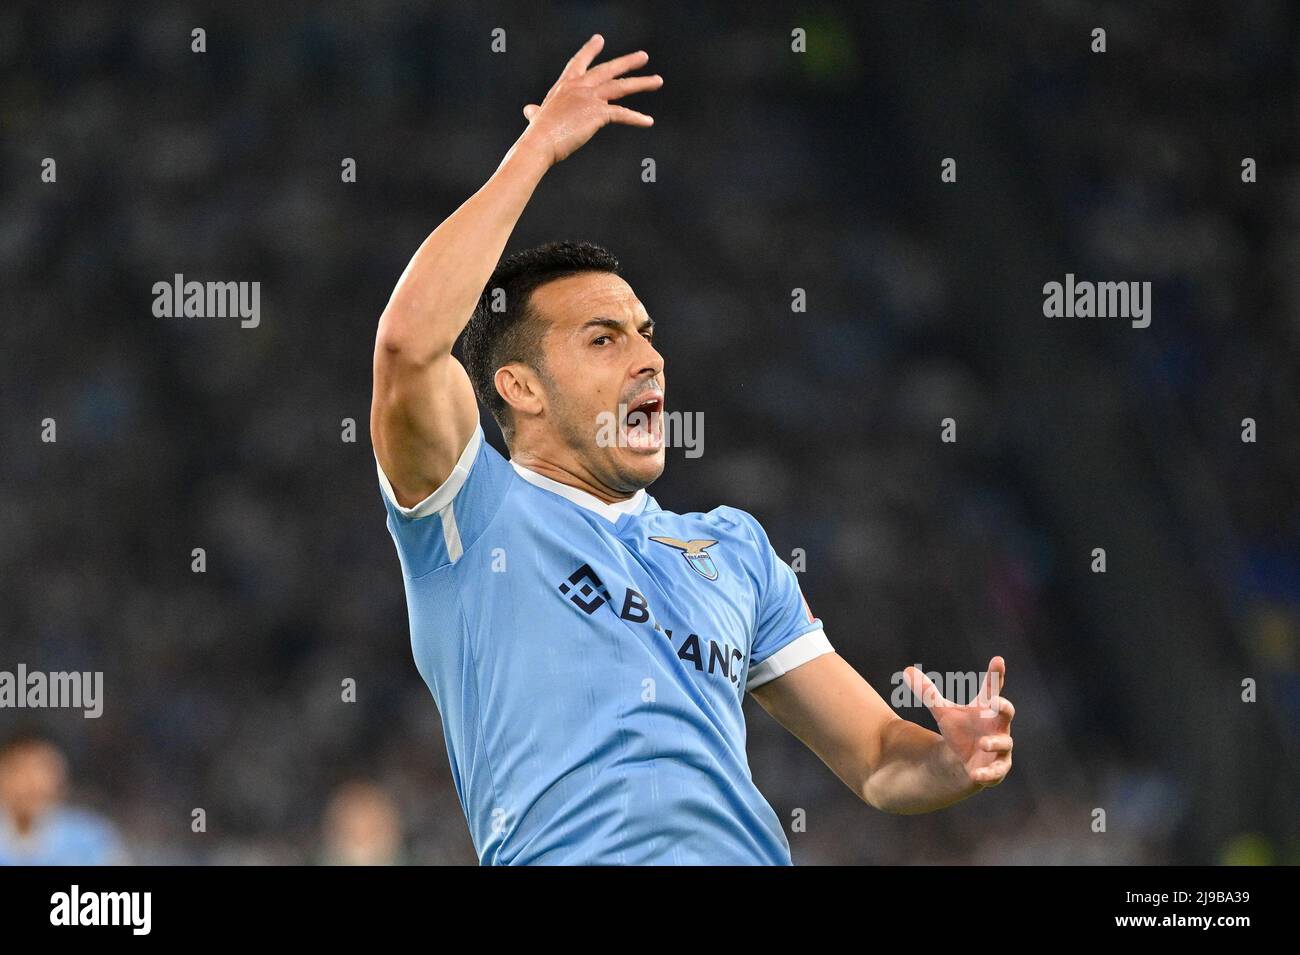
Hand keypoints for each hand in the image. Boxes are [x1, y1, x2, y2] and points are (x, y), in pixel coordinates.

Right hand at [519, 34, 662, 166]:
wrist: (540, 142)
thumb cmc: (538, 133)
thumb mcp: (537, 117)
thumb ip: (536, 112)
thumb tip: (529, 111)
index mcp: (565, 85)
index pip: (579, 63)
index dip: (590, 50)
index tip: (600, 39)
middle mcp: (579, 86)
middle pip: (608, 70)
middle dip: (627, 62)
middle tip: (643, 56)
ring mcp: (590, 97)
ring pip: (621, 87)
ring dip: (641, 83)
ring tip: (658, 81)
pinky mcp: (598, 112)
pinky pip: (622, 114)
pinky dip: (636, 118)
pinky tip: (648, 121)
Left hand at [904, 656, 1014, 788]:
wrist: (963, 760)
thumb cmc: (960, 730)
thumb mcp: (943, 711)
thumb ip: (928, 692)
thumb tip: (906, 670)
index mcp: (986, 708)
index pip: (993, 688)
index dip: (996, 674)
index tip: (997, 660)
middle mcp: (998, 725)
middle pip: (1006, 713)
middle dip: (1003, 707)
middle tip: (996, 703)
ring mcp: (1001, 747)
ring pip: (1004, 743)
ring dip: (995, 743)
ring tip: (983, 743)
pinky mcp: (997, 768)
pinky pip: (997, 771)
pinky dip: (988, 774)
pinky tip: (975, 774)